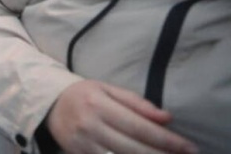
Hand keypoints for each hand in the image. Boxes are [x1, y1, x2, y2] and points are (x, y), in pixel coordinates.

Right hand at [46, 80, 197, 153]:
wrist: (48, 106)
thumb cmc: (84, 95)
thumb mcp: (107, 89)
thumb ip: (136, 102)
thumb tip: (166, 118)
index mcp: (98, 104)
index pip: (138, 126)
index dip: (166, 139)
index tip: (188, 147)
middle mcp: (90, 125)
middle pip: (133, 148)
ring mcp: (83, 144)